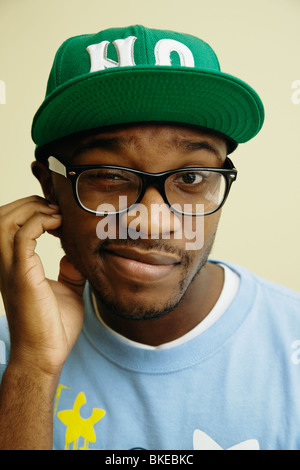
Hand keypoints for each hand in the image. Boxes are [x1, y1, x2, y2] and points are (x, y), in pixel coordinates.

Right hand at [0, 196, 84, 376]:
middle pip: (1, 217)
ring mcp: (11, 269)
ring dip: (31, 209)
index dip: (30, 211)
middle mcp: (6, 264)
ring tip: (55, 213)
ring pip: (5, 221)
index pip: (8, 226)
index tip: (57, 214)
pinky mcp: (22, 275)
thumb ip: (68, 272)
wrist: (45, 356)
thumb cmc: (53, 328)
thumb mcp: (67, 291)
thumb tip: (75, 257)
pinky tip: (57, 223)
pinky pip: (22, 237)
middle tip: (54, 208)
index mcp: (14, 266)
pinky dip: (38, 222)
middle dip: (27, 204)